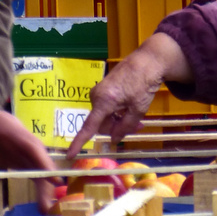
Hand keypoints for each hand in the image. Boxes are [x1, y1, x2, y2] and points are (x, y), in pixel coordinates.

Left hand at [0, 100, 56, 212]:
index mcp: (10, 128)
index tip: (54, 179)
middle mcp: (19, 137)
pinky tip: (39, 196)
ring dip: (42, 183)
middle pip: (38, 157)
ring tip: (45, 206)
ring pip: (35, 164)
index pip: (31, 145)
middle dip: (46, 179)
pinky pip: (27, 168)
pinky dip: (34, 181)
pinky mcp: (14, 155)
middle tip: (48, 202)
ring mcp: (18, 146)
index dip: (44, 162)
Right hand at [67, 33, 193, 156]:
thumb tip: (113, 140)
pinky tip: (129, 110)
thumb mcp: (138, 109)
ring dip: (118, 120)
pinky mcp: (102, 89)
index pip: (89, 126)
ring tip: (138, 119)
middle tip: (138, 127)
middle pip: (102, 124)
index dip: (79, 142)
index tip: (69, 154)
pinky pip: (106, 108)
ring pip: (104, 117)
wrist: (146, 61)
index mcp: (104, 101)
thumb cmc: (144, 85)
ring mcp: (98, 91)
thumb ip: (125, 127)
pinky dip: (117, 113)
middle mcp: (96, 96)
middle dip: (117, 128)